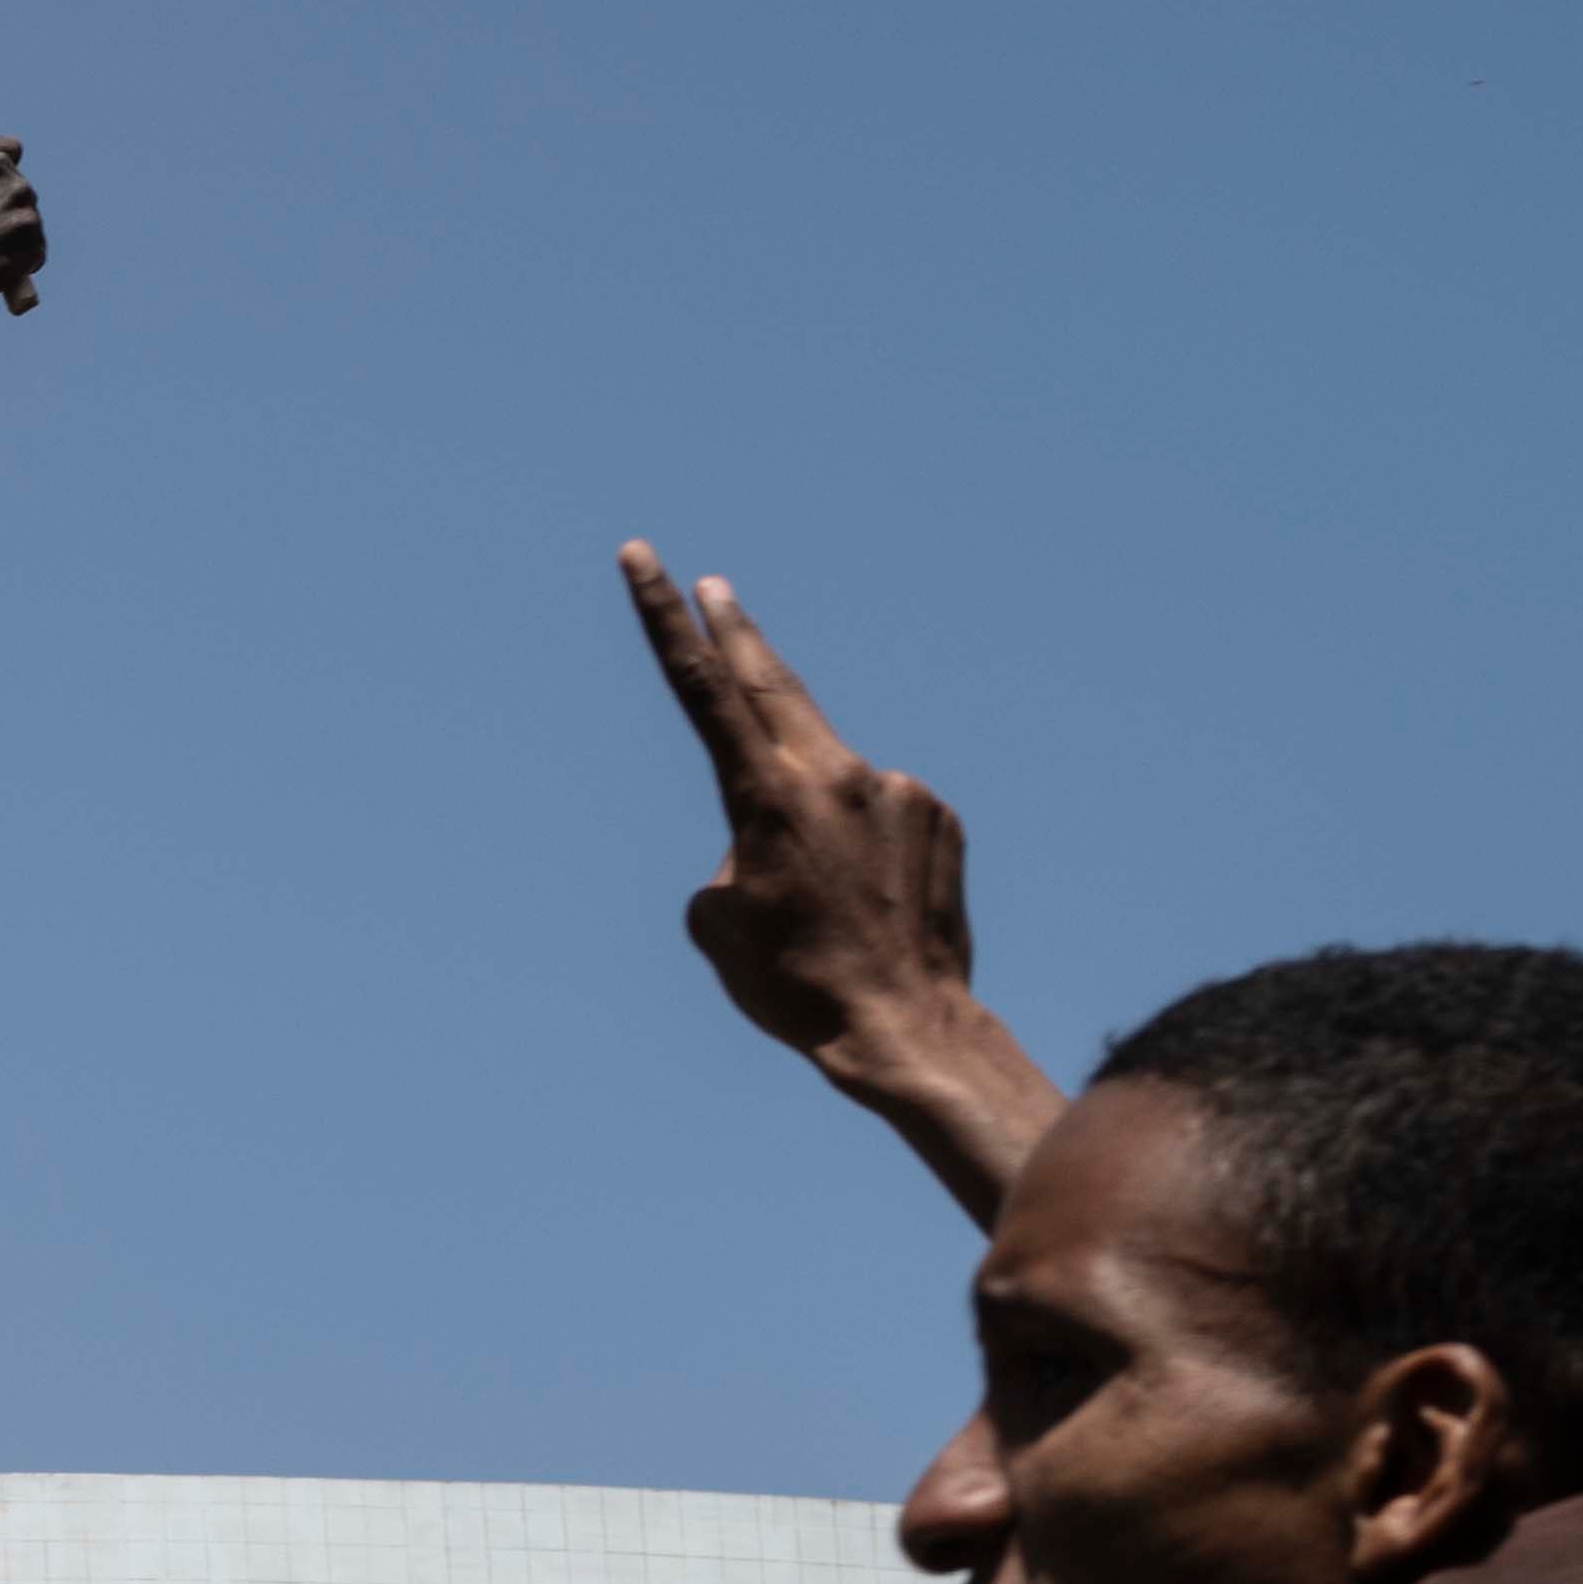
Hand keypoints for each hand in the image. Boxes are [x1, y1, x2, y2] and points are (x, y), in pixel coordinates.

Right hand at [0, 129, 41, 316]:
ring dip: (16, 230)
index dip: (4, 168)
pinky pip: (37, 244)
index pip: (11, 148)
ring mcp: (20, 200)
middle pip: (20, 184)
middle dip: (6, 205)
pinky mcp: (33, 231)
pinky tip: (2, 265)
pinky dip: (25, 256)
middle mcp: (0, 171)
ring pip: (29, 213)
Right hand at [620, 541, 1059, 1221]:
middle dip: (738, 632)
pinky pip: (882, 811)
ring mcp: (894, 789)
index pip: (702, 686)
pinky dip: (864, 843)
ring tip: (820, 892)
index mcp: (764, 796)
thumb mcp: (717, 925)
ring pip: (832, 775)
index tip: (645, 555)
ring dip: (812, 813)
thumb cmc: (794, 986)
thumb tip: (766, 836)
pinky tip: (871, 900)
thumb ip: (730, 855)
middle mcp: (833, 775)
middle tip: (717, 586)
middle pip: (773, 682)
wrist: (907, 1027)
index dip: (665, 616)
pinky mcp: (937, 813)